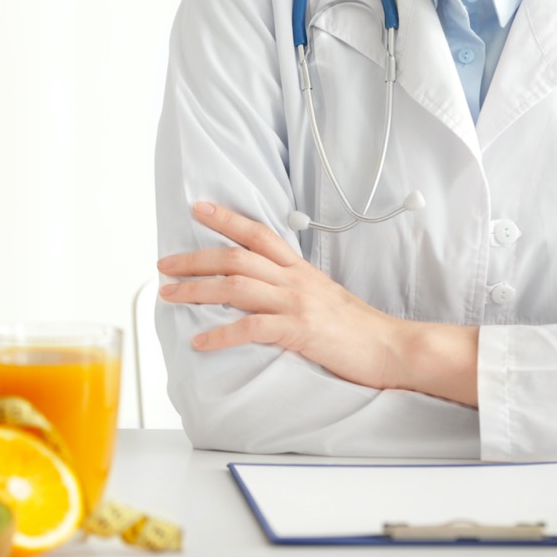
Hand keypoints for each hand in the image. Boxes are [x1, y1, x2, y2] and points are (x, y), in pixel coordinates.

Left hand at [156, 202, 477, 404]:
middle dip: (195, 258)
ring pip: (236, 287)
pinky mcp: (299, 330)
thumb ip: (295, 289)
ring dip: (197, 290)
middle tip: (164, 263)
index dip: (226, 219)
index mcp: (300, 270)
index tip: (198, 209)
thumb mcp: (324, 296)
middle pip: (236, 258)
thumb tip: (264, 290)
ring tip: (169, 295)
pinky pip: (251, 328)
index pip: (258, 234)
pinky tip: (200, 340)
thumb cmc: (358, 329)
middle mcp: (295, 280)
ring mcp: (297, 303)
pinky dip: (221, 334)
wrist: (393, 347)